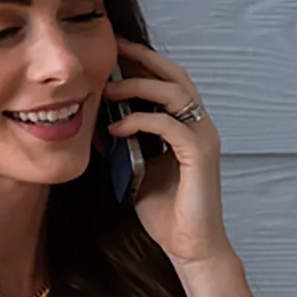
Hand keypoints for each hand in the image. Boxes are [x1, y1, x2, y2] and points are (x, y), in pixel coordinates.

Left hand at [103, 43, 231, 266]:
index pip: (168, 81)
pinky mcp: (200, 156)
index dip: (142, 62)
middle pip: (177, 75)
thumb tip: (93, 120)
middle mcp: (200, 127)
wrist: (189, 246)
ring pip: (176, 93)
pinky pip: (170, 126)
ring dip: (139, 86)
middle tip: (111, 49)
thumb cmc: (165, 211)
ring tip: (109, 90)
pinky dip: (141, 121)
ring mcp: (203, 139)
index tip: (111, 50)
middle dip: (143, 58)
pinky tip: (117, 129)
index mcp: (186, 127)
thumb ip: (122, 142)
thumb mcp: (134, 167)